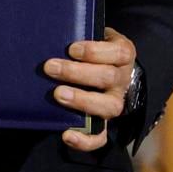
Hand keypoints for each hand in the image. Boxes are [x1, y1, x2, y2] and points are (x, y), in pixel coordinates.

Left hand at [45, 26, 136, 149]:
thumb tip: (50, 31)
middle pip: (108, 78)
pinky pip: (101, 137)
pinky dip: (86, 140)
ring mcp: (114, 102)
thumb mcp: (91, 33)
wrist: (106, 68)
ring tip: (58, 95)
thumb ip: (78, 32)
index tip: (71, 48)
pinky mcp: (105, 122)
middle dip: (77, 73)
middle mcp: (122, 79)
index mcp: (122, 54)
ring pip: (108, 106)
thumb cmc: (90, 47)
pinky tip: (66, 135)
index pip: (118, 53)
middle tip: (50, 67)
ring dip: (82, 101)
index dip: (95, 51)